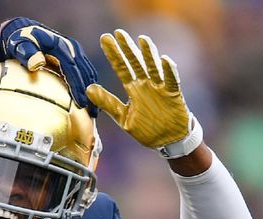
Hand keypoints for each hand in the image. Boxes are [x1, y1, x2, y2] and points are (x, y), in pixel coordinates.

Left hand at [0, 17, 98, 116]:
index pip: (72, 68)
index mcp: (59, 46)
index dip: (77, 86)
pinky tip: (89, 101)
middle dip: (89, 93)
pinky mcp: (74, 57)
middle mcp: (71, 48)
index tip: (80, 103)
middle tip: (92, 113)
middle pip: (84, 72)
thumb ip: (26, 53)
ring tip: (94, 111)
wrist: (22, 32)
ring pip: (88, 73)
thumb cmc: (19, 42)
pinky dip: (89, 86)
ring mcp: (74, 52)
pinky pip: (85, 72)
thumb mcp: (19, 45)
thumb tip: (37, 64)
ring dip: (93, 91)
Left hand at [85, 30, 201, 157]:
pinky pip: (171, 81)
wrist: (168, 141)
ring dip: (148, 54)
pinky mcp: (173, 95)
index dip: (113, 55)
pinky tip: (163, 59)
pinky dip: (168, 71)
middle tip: (118, 33)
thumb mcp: (123, 117)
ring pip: (153, 67)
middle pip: (136, 63)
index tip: (105, 39)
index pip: (122, 68)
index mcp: (133, 89)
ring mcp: (159, 88)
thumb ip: (108, 103)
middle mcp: (146, 85)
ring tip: (142, 40)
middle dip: (127, 48)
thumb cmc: (147, 128)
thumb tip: (88, 89)